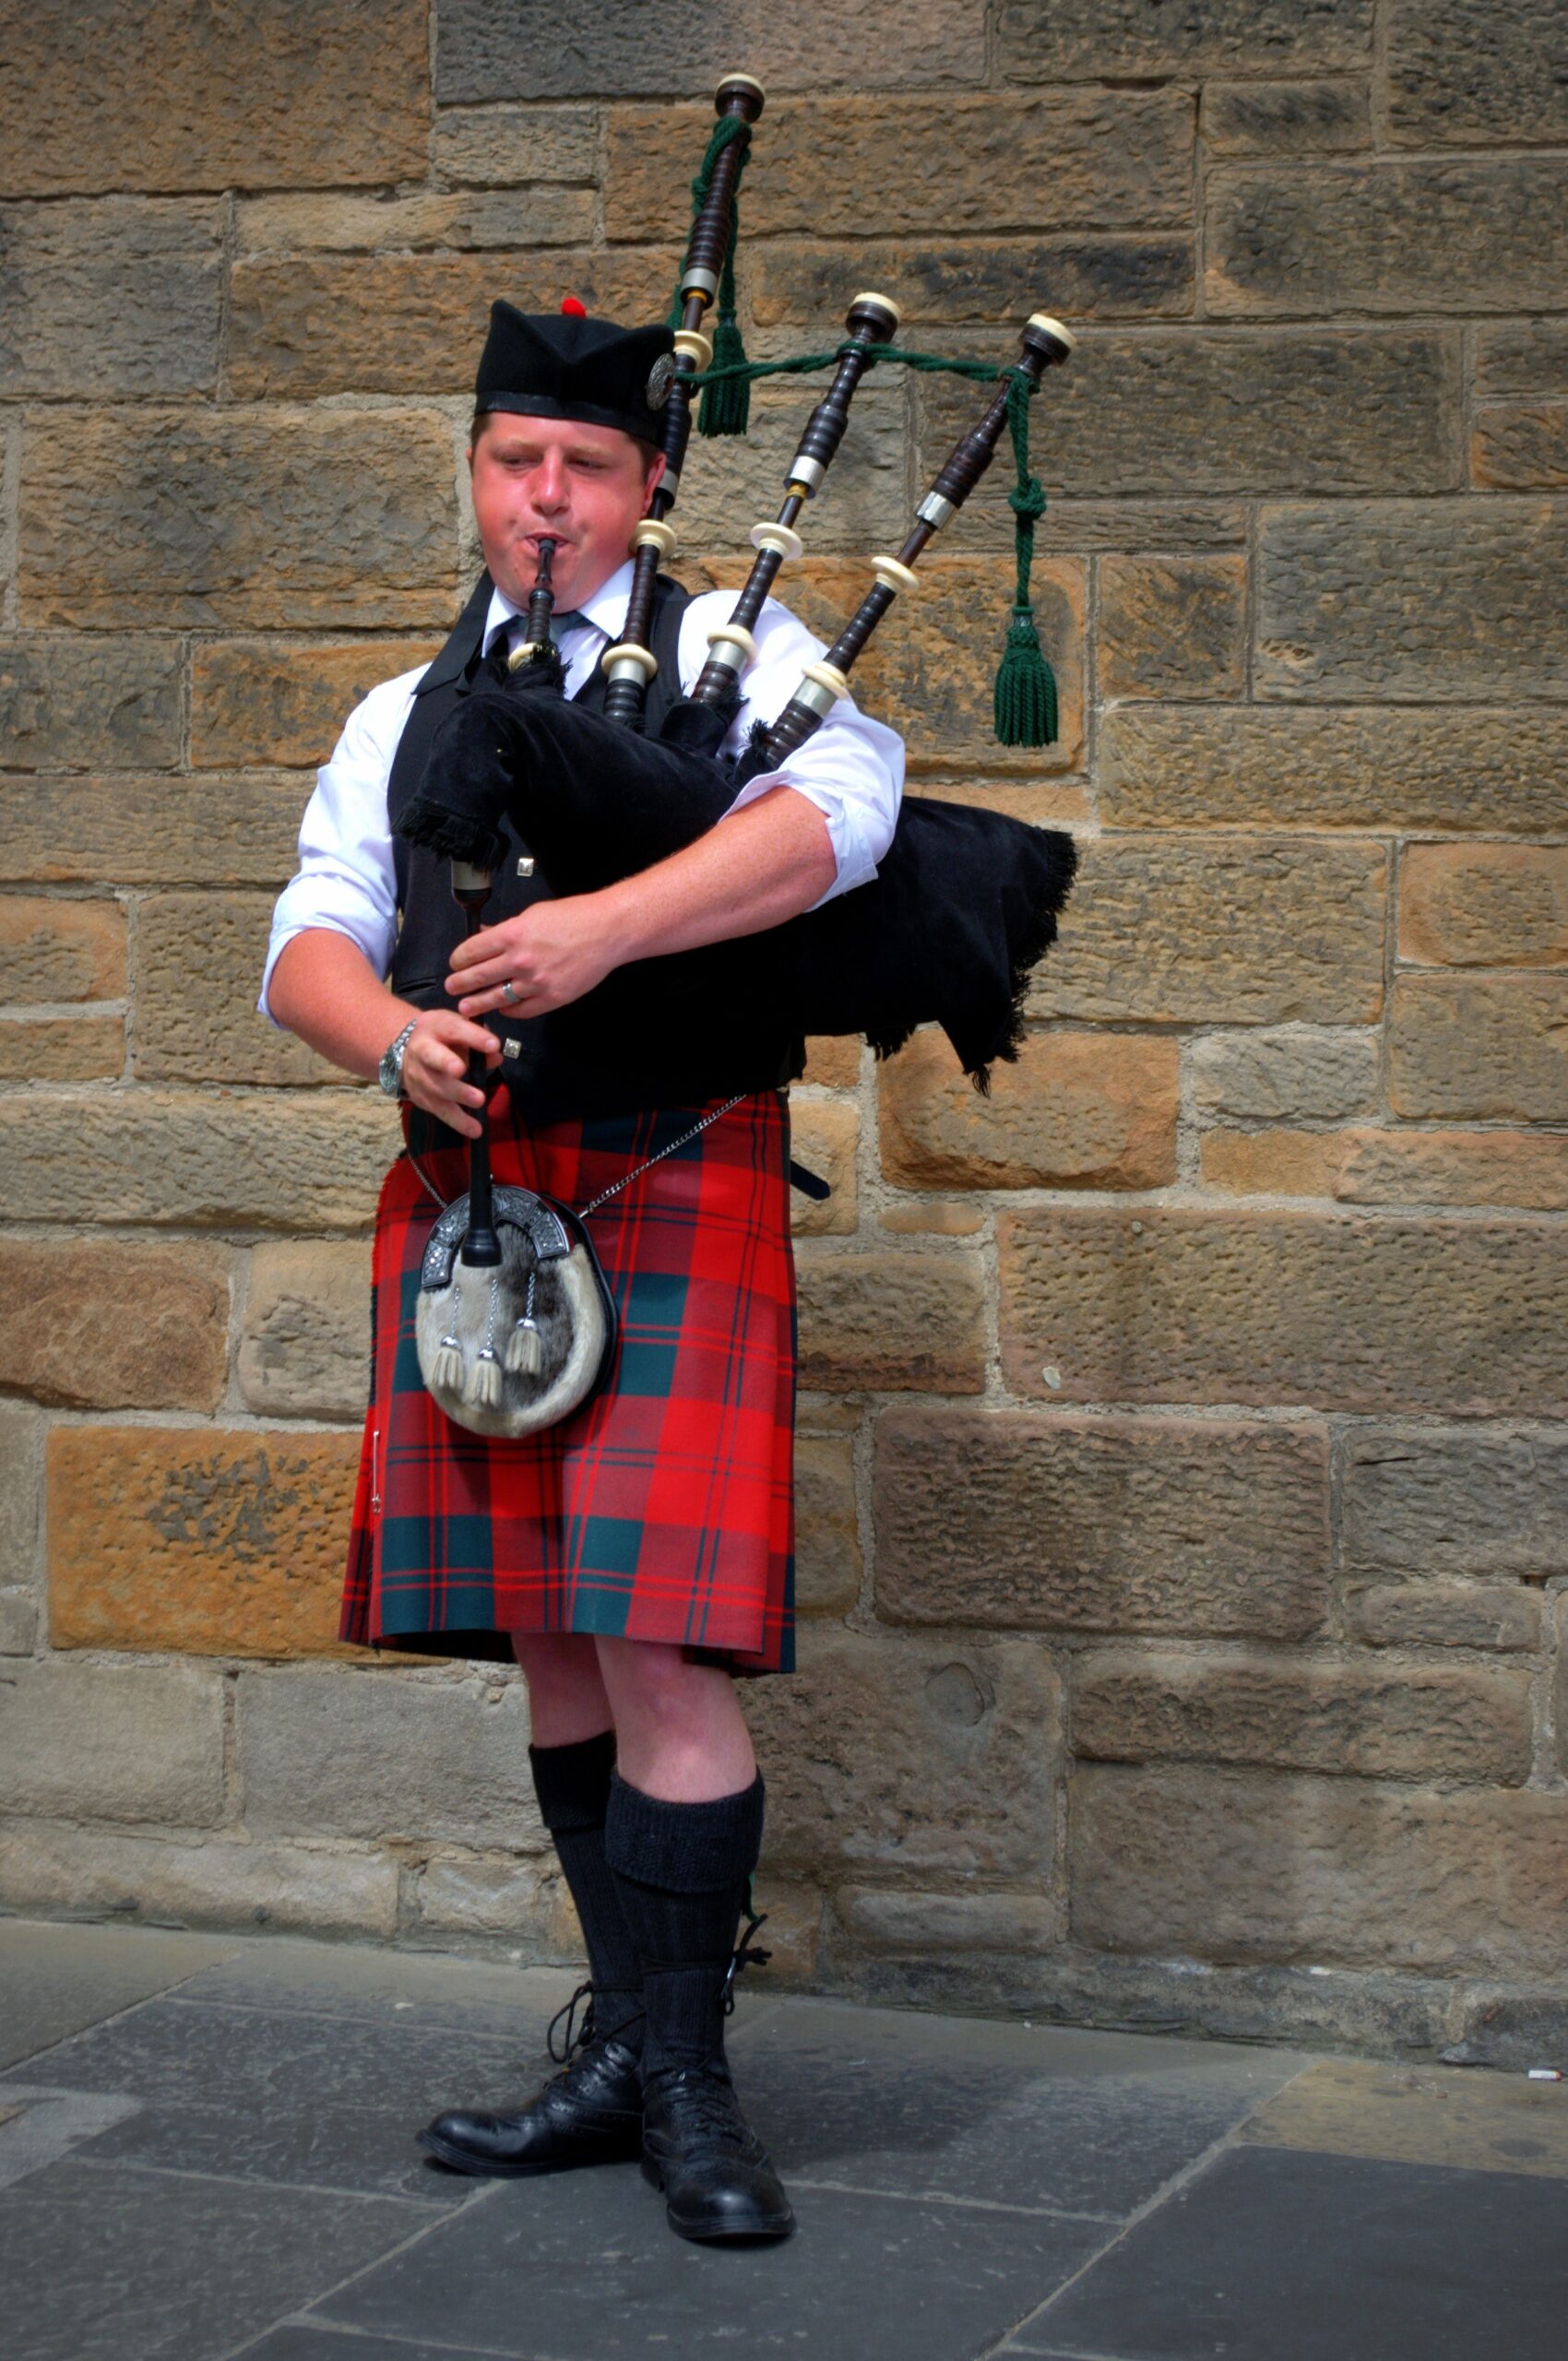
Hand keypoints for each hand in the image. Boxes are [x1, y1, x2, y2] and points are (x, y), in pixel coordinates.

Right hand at [398, 1008, 502, 1140]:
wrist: (407, 1050)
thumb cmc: (442, 1036)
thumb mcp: (459, 1028)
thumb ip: (479, 1040)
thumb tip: (496, 1055)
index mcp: (434, 1026)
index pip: (453, 1028)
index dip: (473, 1036)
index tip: (494, 1045)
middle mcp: (420, 1050)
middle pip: (432, 1057)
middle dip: (445, 1062)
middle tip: (461, 1069)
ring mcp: (417, 1075)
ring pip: (435, 1087)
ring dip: (457, 1095)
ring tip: (479, 1101)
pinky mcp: (420, 1097)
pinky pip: (439, 1110)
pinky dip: (457, 1121)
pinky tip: (475, 1130)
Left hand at [447, 897, 615, 1019]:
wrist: (607, 931)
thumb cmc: (573, 918)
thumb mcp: (533, 914)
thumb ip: (506, 929)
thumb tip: (484, 935)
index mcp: (511, 934)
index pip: (471, 951)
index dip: (458, 960)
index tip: (455, 964)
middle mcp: (519, 959)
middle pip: (477, 977)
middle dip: (459, 984)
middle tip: (452, 988)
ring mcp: (535, 982)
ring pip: (496, 998)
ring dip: (478, 1003)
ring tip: (466, 1007)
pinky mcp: (551, 997)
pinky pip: (521, 1010)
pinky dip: (508, 1011)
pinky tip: (503, 1009)